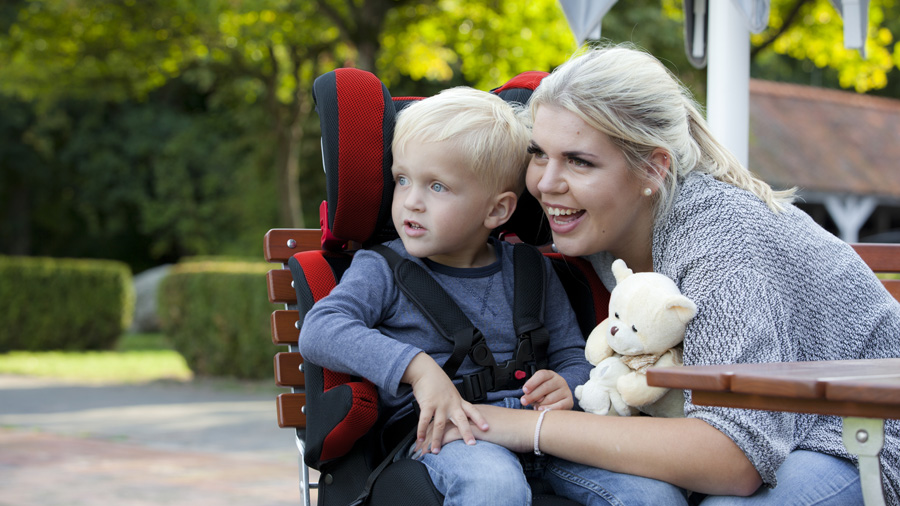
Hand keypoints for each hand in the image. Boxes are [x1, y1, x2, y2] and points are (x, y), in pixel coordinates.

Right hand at [402, 353, 488, 452]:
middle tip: (472, 444)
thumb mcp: (451, 393)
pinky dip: (421, 430)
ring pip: (441, 425)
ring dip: (438, 439)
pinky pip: (425, 420)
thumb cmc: (438, 382)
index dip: (480, 420)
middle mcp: (451, 404)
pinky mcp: (428, 404)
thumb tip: (459, 419)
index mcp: (458, 401)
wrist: (426, 370)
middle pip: (461, 420)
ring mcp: (440, 404)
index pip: (473, 411)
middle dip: (466, 433)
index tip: (487, 428)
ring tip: (436, 451)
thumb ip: (455, 406)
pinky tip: (420, 439)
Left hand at [414, 404, 534, 456]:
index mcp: (478, 412)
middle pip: (445, 420)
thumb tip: (488, 437)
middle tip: (419, 441)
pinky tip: (431, 451)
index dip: (440, 425)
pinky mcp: (474, 430)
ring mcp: (472, 421)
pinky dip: (439, 443)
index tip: (431, 432)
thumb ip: (492, 430)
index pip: (454, 417)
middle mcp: (472, 414)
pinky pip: (451, 435)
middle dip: (430, 431)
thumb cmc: (520, 428)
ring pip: (444, 427)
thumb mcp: (501, 428)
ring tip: (419, 449)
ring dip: (430, 439)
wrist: (530, 426)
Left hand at [520, 369, 572, 410]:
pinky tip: (542, 410)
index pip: (542, 375)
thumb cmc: (545, 393)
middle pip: (545, 387)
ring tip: (535, 407)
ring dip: (540, 404)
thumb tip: (526, 399)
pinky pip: (559, 406)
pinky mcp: (569, 401)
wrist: (560, 398)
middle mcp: (559, 380)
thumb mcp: (538, 388)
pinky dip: (549, 409)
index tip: (525, 390)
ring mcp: (566, 390)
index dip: (532, 382)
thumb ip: (532, 391)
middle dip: (532, 395)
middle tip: (524, 401)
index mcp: (550, 374)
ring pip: (550, 398)